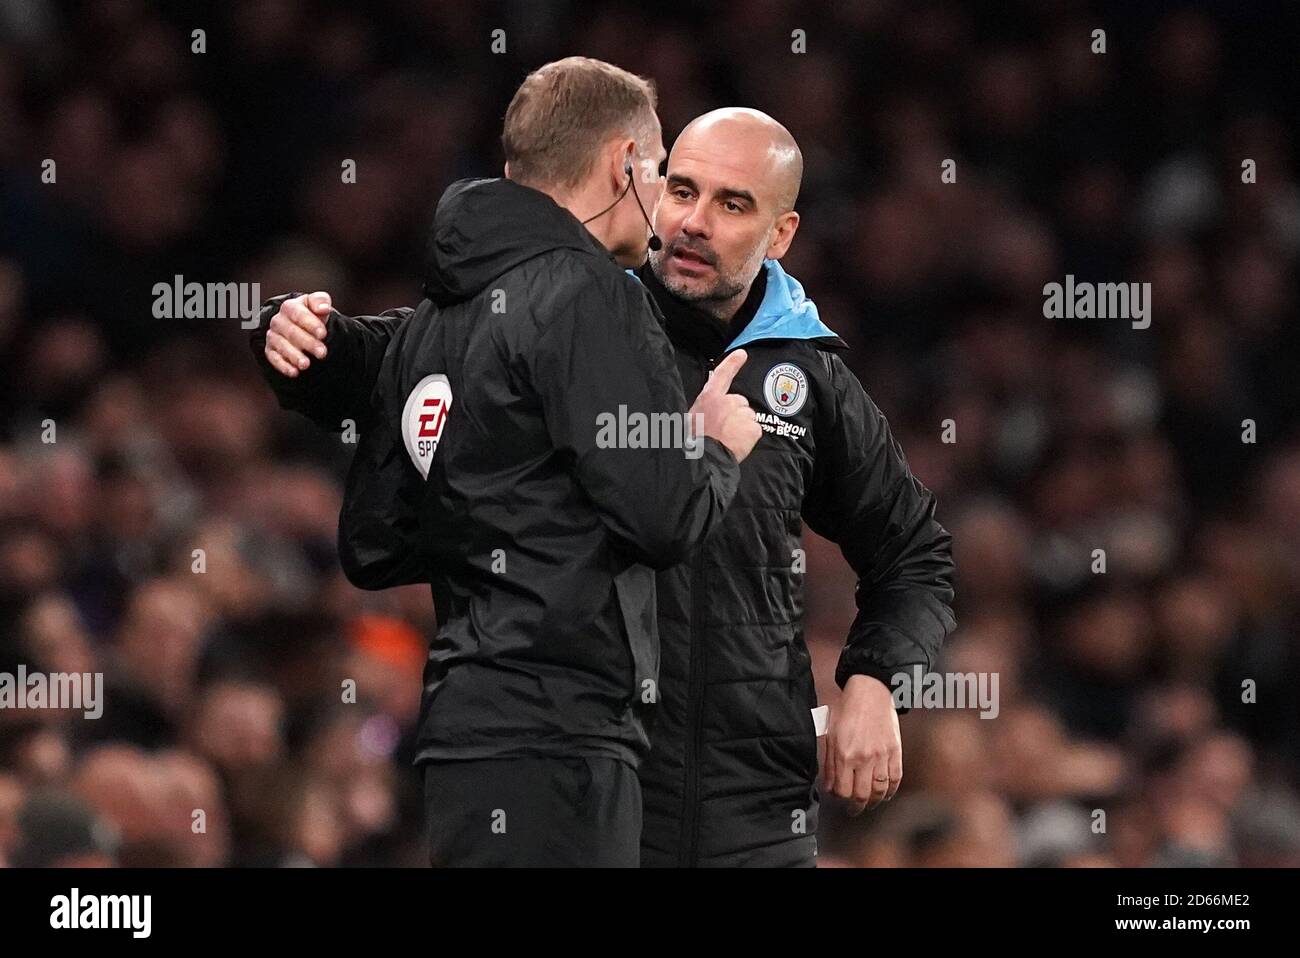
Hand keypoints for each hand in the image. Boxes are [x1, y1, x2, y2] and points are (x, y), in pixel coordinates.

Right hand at [264, 291, 331, 377]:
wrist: (304, 326)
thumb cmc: (312, 315)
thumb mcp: (318, 305)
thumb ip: (321, 301)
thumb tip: (324, 308)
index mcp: (289, 307)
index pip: (298, 314)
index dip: (310, 324)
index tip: (323, 334)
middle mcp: (278, 321)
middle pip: (291, 332)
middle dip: (307, 343)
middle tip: (322, 353)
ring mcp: (273, 336)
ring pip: (282, 346)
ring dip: (294, 356)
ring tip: (306, 365)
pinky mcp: (270, 350)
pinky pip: (274, 358)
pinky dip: (283, 366)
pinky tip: (294, 372)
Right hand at [689, 349, 760, 462]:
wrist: (705, 460)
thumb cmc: (693, 442)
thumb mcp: (689, 420)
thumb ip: (704, 410)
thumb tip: (710, 414)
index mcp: (710, 398)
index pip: (722, 375)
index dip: (732, 363)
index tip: (742, 354)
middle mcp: (728, 401)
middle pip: (740, 403)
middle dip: (735, 414)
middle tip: (723, 430)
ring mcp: (742, 414)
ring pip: (747, 418)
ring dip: (741, 427)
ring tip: (728, 439)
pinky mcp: (753, 427)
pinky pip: (754, 431)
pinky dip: (748, 438)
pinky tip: (736, 444)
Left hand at [822, 674, 901, 813]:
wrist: (871, 691)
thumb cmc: (848, 710)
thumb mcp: (831, 734)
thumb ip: (830, 763)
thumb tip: (829, 786)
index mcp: (845, 754)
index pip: (843, 790)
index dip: (839, 798)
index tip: (838, 798)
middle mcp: (865, 758)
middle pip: (862, 795)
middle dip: (856, 806)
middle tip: (853, 809)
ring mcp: (882, 756)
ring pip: (880, 791)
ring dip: (874, 802)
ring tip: (869, 804)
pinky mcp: (896, 752)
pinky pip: (895, 779)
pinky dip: (891, 791)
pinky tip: (885, 794)